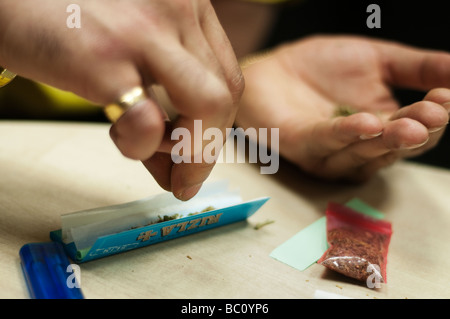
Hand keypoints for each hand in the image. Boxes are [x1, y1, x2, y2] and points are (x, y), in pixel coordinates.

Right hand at [0, 0, 243, 198]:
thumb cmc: (69, 22)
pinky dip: (143, 146)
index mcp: (188, 5)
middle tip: (183, 179)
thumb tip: (177, 172)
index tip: (197, 158)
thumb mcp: (132, 53)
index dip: (217, 128)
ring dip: (189, 153)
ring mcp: (145, 33)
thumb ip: (161, 105)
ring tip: (154, 158)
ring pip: (208, 105)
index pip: (228, 79)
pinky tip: (120, 136)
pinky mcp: (105, 57)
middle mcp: (177, 11)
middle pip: (226, 96)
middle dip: (208, 151)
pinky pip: (150, 121)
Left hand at [236, 35, 449, 180]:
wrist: (275, 67)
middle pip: (393, 148)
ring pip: (363, 153)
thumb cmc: (321, 68)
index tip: (446, 97)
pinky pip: (327, 142)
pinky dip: (347, 134)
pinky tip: (366, 122)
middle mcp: (359, 147)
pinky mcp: (303, 146)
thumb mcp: (378, 60)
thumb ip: (416, 67)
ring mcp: (330, 152)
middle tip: (435, 114)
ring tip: (411, 125)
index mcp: (382, 126)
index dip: (433, 118)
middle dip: (417, 132)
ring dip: (387, 140)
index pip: (416, 131)